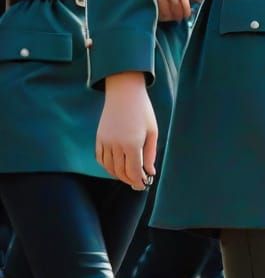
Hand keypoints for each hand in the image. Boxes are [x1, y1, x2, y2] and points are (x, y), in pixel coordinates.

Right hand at [96, 72, 157, 190]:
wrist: (123, 92)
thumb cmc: (142, 111)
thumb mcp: (152, 133)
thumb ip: (150, 155)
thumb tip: (149, 172)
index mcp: (131, 145)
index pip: (133, 172)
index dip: (138, 181)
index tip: (144, 185)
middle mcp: (116, 145)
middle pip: (120, 172)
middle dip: (130, 180)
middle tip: (138, 183)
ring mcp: (105, 141)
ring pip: (109, 167)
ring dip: (119, 175)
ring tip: (128, 176)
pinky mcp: (99, 137)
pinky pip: (100, 158)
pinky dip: (107, 166)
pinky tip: (116, 167)